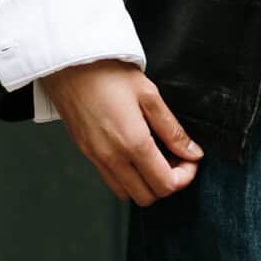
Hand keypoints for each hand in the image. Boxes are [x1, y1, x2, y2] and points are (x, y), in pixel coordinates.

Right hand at [40, 60, 203, 203]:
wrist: (69, 64)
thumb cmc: (107, 72)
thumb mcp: (149, 95)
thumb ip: (172, 130)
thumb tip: (192, 152)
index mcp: (133, 143)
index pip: (165, 185)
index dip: (185, 177)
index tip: (190, 159)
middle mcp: (112, 158)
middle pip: (147, 197)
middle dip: (167, 183)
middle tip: (175, 159)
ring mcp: (96, 158)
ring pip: (127, 193)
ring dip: (146, 183)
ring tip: (155, 157)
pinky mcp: (86, 152)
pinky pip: (110, 180)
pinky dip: (127, 177)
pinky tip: (134, 154)